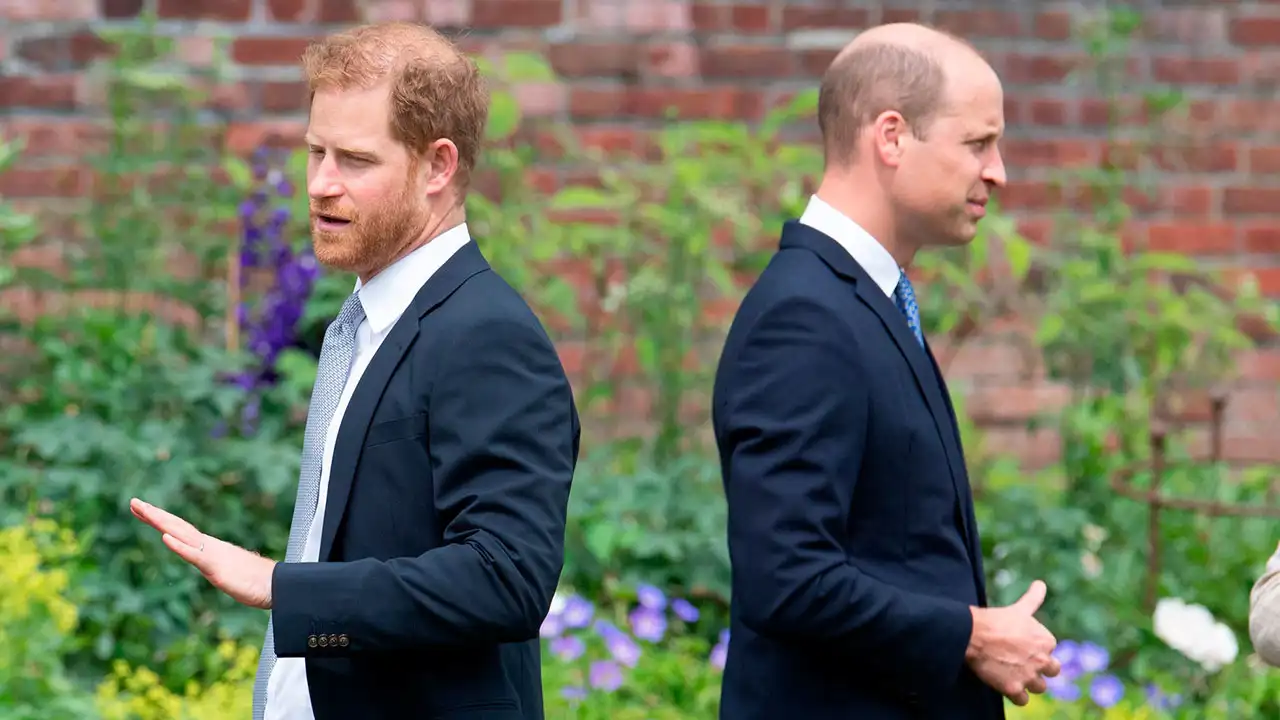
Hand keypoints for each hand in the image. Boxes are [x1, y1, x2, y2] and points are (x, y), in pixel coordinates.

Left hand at [130, 497, 275, 609]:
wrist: (276, 586)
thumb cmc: (254, 581)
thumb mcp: (227, 572)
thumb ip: (216, 564)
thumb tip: (210, 563)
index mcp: (208, 547)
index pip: (180, 530)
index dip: (160, 519)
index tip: (142, 509)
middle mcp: (208, 546)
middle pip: (177, 526)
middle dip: (154, 514)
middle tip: (133, 502)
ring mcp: (212, 555)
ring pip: (182, 535)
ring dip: (162, 522)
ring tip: (144, 511)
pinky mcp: (216, 568)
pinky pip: (195, 555)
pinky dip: (179, 546)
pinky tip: (165, 538)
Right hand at [965, 580, 1059, 705]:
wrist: (972, 634)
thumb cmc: (995, 620)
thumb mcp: (1018, 609)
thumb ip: (1033, 598)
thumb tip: (1041, 583)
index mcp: (1046, 640)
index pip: (1050, 649)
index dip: (1036, 648)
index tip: (1022, 645)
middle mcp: (1042, 659)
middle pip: (1052, 670)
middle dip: (1039, 668)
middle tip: (1022, 663)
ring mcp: (1029, 676)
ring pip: (1039, 687)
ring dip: (1029, 683)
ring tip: (1014, 674)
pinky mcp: (1014, 689)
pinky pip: (1023, 700)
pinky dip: (1017, 696)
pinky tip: (1007, 686)